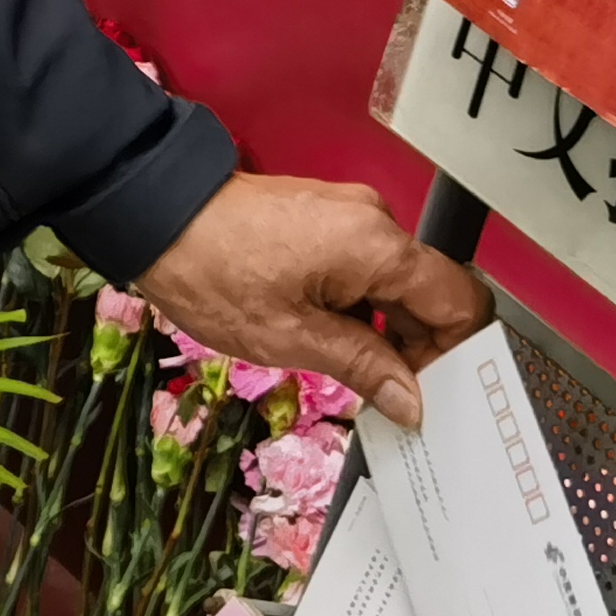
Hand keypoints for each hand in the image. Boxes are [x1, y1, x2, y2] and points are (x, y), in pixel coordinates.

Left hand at [131, 173, 491, 430]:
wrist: (154, 215)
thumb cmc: (213, 271)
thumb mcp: (291, 337)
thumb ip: (364, 365)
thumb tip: (412, 400)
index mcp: (377, 245)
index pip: (460, 302)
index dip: (456, 354)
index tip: (430, 393)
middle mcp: (374, 220)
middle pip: (430, 293)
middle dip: (418, 347)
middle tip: (390, 396)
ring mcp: (349, 215)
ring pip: (395, 283)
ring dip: (385, 329)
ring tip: (352, 371)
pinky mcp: (324, 217)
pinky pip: (364, 267)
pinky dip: (359, 306)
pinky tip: (329, 337)